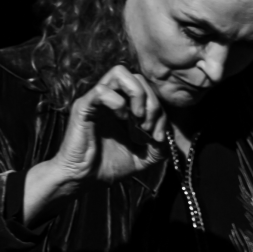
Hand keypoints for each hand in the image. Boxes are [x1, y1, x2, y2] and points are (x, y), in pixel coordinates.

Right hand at [54, 65, 167, 187]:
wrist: (83, 179)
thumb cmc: (108, 166)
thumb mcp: (143, 158)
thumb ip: (159, 146)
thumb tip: (169, 133)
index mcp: (124, 106)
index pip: (147, 89)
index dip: (159, 109)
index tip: (159, 136)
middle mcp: (111, 98)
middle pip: (137, 76)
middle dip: (151, 100)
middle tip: (149, 126)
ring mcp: (96, 100)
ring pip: (119, 72)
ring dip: (137, 93)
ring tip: (138, 118)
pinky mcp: (84, 107)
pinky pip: (102, 90)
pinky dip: (118, 103)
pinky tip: (122, 120)